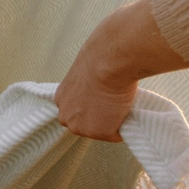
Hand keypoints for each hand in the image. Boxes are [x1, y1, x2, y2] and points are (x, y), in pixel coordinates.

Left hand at [55, 0, 188, 140]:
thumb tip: (105, 80)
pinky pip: (117, 134)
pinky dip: (125, 124)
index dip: (94, 105)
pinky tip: (126, 105)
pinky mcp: (98, 132)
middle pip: (88, 124)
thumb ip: (91, 81)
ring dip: (114, 120)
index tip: (104, 97)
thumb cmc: (104, 54)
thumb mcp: (89, 68)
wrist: (110, 57)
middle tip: (116, 100)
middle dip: (102, 117)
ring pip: (103, 130)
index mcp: (62, 97)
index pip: (78, 110)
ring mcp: (81, 126)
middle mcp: (65, 115)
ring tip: (121, 99)